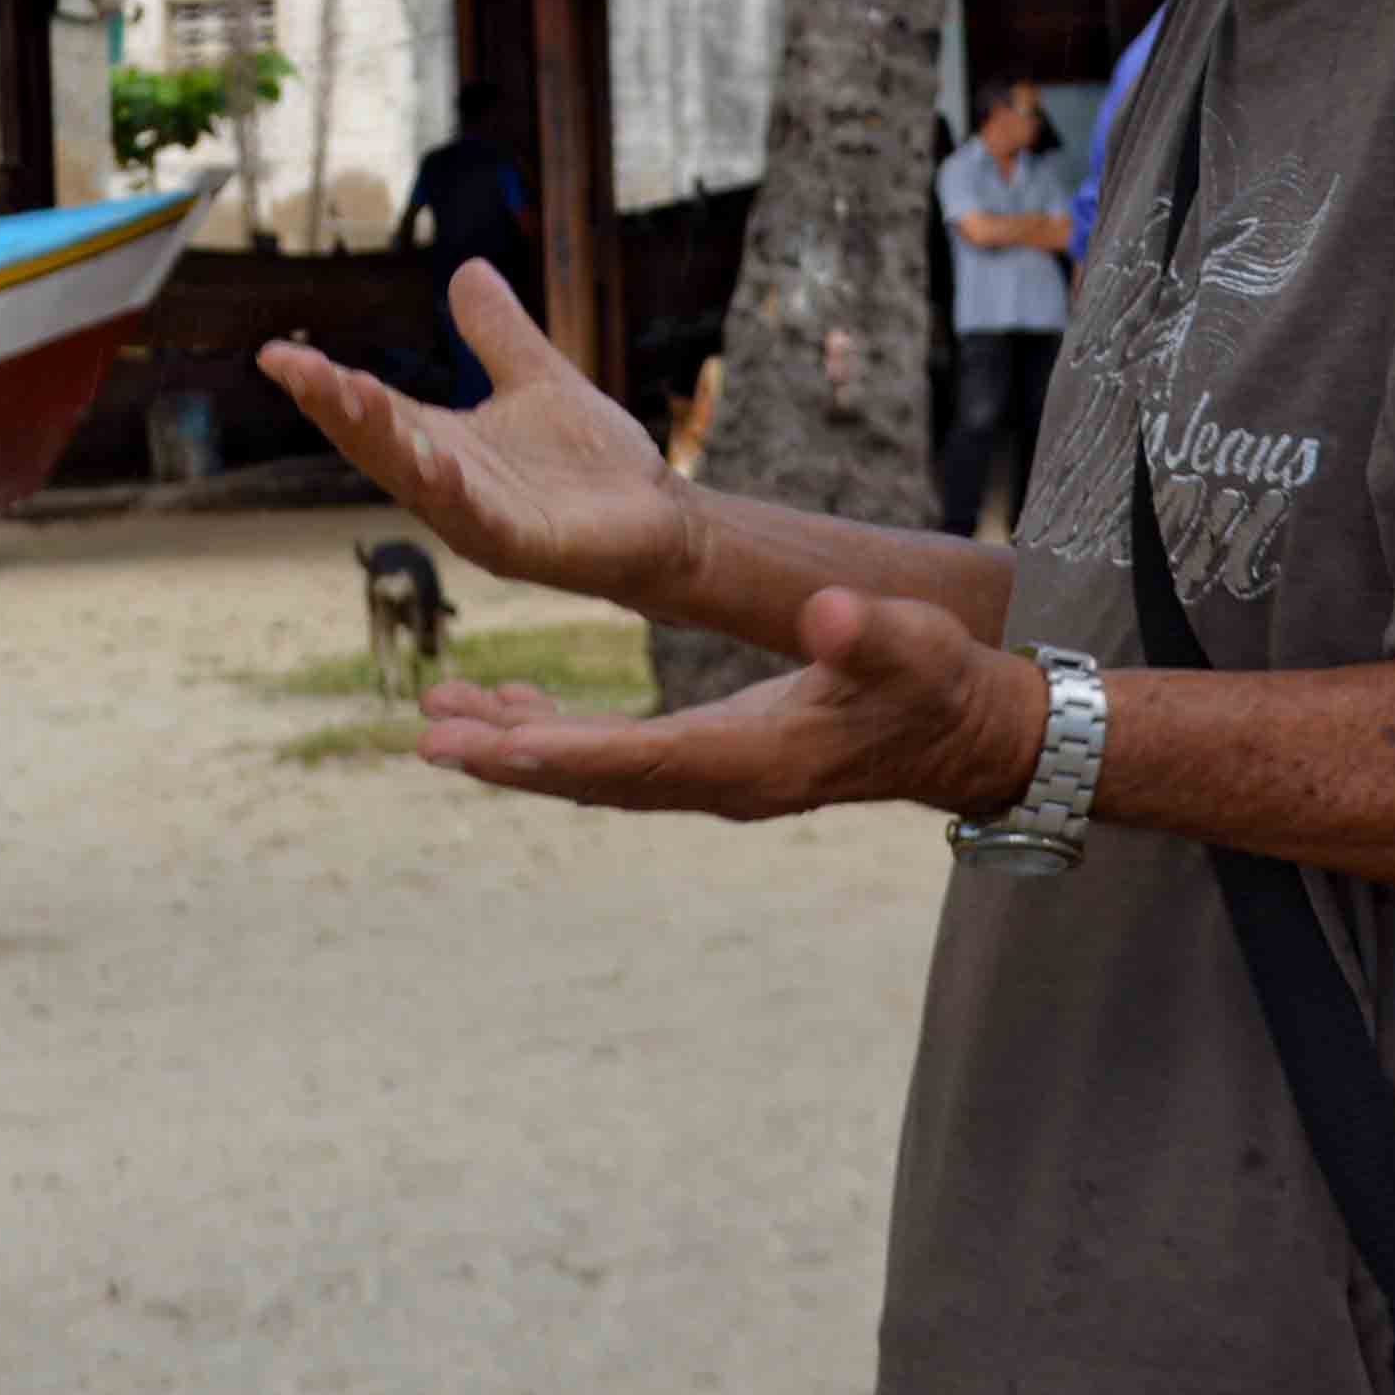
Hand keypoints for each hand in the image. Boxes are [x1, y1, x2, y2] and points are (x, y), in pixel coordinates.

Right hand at [259, 261, 693, 607]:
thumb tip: (466, 268)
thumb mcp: (538, 380)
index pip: (374, 411)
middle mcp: (450, 486)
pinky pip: (480, 522)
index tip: (274, 353)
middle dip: (336, 408)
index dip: (325, 385)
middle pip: (378, 446)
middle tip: (297, 368)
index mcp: (444, 445)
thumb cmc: (596, 466)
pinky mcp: (526, 548)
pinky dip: (454, 494)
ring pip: (416, 482)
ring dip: (381, 441)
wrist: (663, 522)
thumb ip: (500, 334)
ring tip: (349, 394)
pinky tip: (434, 462)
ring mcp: (482, 521)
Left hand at [410, 587, 1045, 823]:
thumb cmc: (940, 683)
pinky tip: (508, 709)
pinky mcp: (714, 757)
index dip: (560, 754)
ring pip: (595, 770)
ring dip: (516, 747)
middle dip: (510, 758)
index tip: (485, 750)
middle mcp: (721, 783)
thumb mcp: (913, 647)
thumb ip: (866, 632)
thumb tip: (822, 611)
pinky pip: (616, 756)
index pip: (639, 762)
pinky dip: (557, 735)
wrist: (966, 734)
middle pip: (596, 777)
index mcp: (755, 761)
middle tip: (427, 737)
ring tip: (437, 718)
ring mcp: (714, 777)